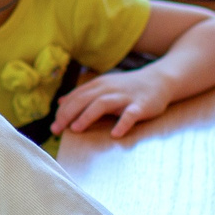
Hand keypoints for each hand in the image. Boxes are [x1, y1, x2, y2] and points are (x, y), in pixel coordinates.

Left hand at [52, 67, 174, 137]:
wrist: (160, 79)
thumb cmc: (128, 87)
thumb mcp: (103, 87)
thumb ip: (82, 94)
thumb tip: (61, 102)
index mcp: (99, 85)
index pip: (76, 97)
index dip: (63, 111)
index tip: (54, 126)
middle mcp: (109, 89)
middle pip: (84, 100)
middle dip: (68, 114)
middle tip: (57, 129)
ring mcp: (125, 97)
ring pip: (103, 104)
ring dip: (87, 116)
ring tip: (76, 129)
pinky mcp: (141, 105)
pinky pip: (131, 115)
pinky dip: (123, 124)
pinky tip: (115, 134)